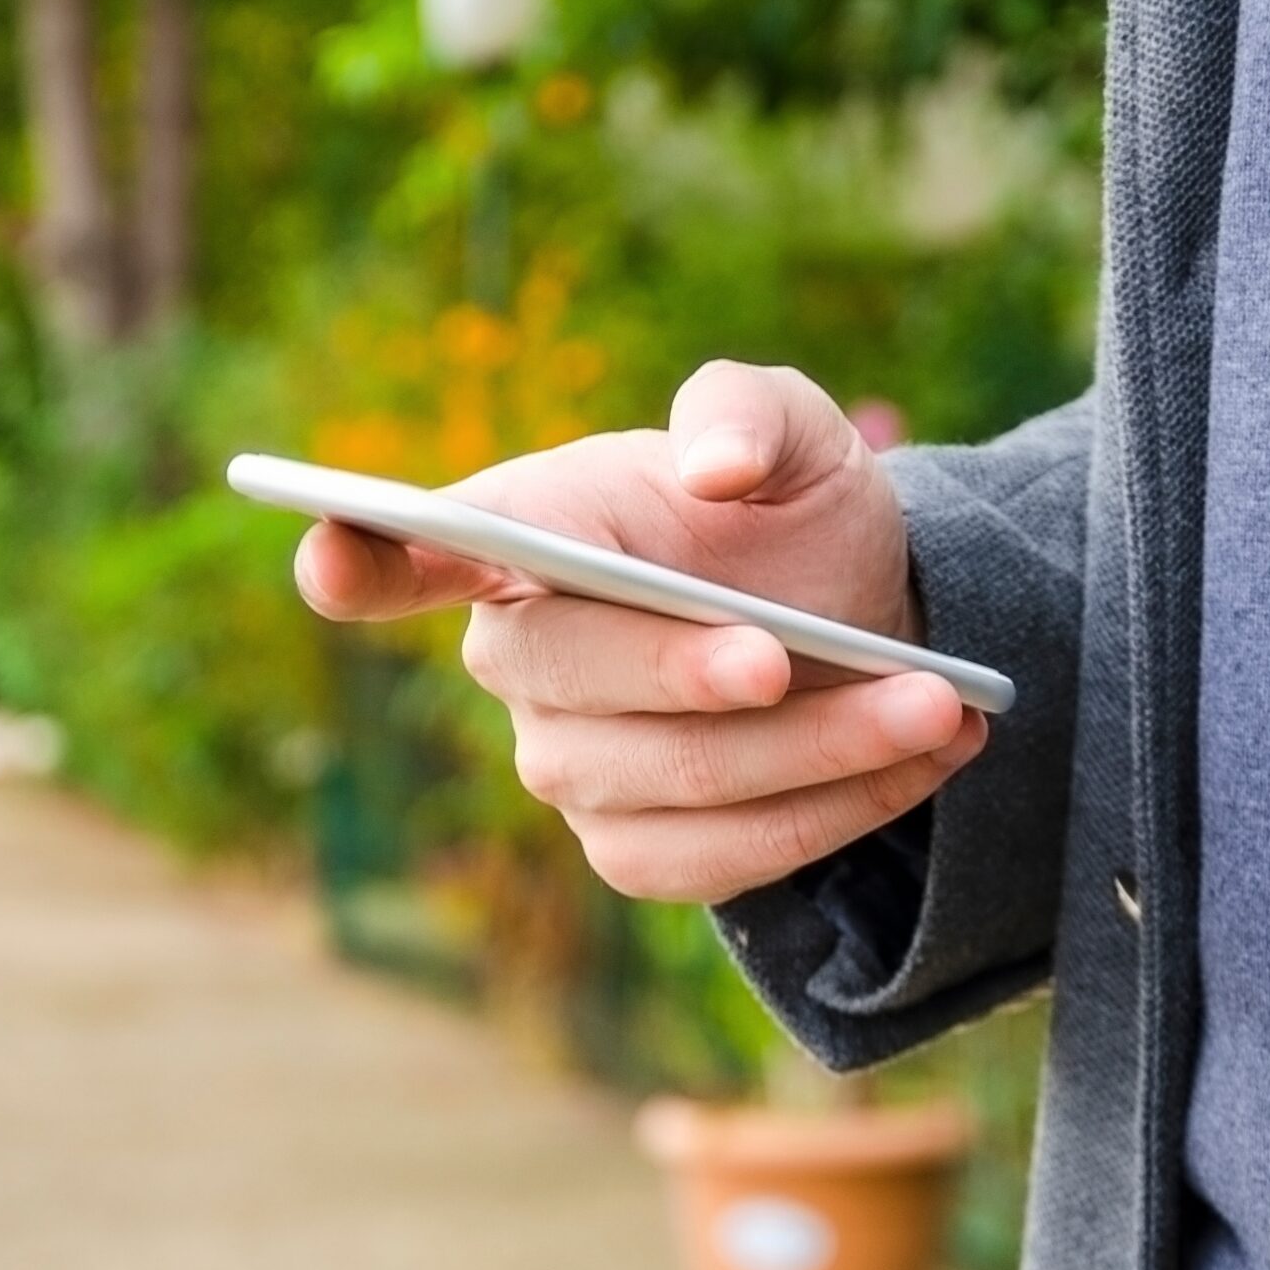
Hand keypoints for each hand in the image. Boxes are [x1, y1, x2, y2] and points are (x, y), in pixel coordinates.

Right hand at [295, 360, 988, 902]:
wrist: (862, 622)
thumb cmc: (792, 516)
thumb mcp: (801, 435)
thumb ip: (751, 412)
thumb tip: (713, 466)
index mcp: (524, 534)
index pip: (405, 552)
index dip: (359, 554)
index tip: (330, 547)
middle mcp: (518, 660)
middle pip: (570, 684)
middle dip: (690, 675)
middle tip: (789, 651)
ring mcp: (568, 767)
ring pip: (672, 784)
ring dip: (815, 751)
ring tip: (939, 706)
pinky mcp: (636, 850)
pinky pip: (721, 858)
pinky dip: (833, 813)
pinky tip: (919, 759)